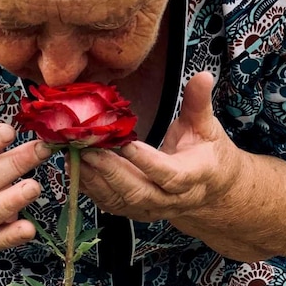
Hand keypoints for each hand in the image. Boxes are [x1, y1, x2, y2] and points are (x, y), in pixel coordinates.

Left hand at [77, 72, 245, 223]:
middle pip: (138, 192)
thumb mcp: (207, 127)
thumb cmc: (207, 154)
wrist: (211, 190)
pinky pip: (109, 203)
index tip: (126, 144)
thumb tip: (202, 75)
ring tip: (75, 156)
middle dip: (110, 171)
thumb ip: (199, 103)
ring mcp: (151, 208)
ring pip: (120, 200)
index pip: (170, 175)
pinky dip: (89, 186)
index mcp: (193, 176)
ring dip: (94, 179)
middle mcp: (171, 199)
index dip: (147, 162)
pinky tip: (74, 167)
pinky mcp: (134, 210)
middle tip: (87, 149)